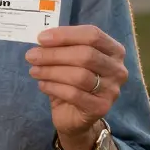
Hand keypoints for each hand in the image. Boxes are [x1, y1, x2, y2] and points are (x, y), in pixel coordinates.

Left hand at [26, 25, 128, 141]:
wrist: (74, 114)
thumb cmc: (71, 81)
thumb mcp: (67, 60)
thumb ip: (61, 47)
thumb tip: (42, 40)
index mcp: (114, 50)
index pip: (92, 35)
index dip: (65, 35)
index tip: (41, 38)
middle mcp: (118, 69)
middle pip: (86, 55)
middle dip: (54, 54)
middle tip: (31, 56)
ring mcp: (112, 90)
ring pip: (79, 75)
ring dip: (51, 71)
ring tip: (34, 71)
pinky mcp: (101, 107)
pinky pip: (74, 94)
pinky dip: (54, 87)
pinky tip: (42, 85)